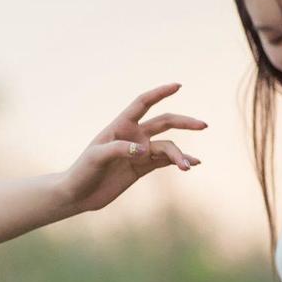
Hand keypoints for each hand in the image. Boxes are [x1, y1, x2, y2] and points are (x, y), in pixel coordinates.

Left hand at [59, 83, 203, 214]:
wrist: (77, 195)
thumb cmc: (82, 171)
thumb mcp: (96, 157)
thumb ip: (120, 149)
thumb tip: (144, 150)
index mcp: (120, 126)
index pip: (143, 103)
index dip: (160, 93)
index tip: (178, 86)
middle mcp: (133, 136)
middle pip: (165, 122)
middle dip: (184, 123)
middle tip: (203, 125)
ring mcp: (139, 152)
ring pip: (167, 146)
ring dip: (180, 155)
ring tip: (188, 166)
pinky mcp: (142, 168)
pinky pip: (165, 161)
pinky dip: (179, 162)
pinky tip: (191, 165)